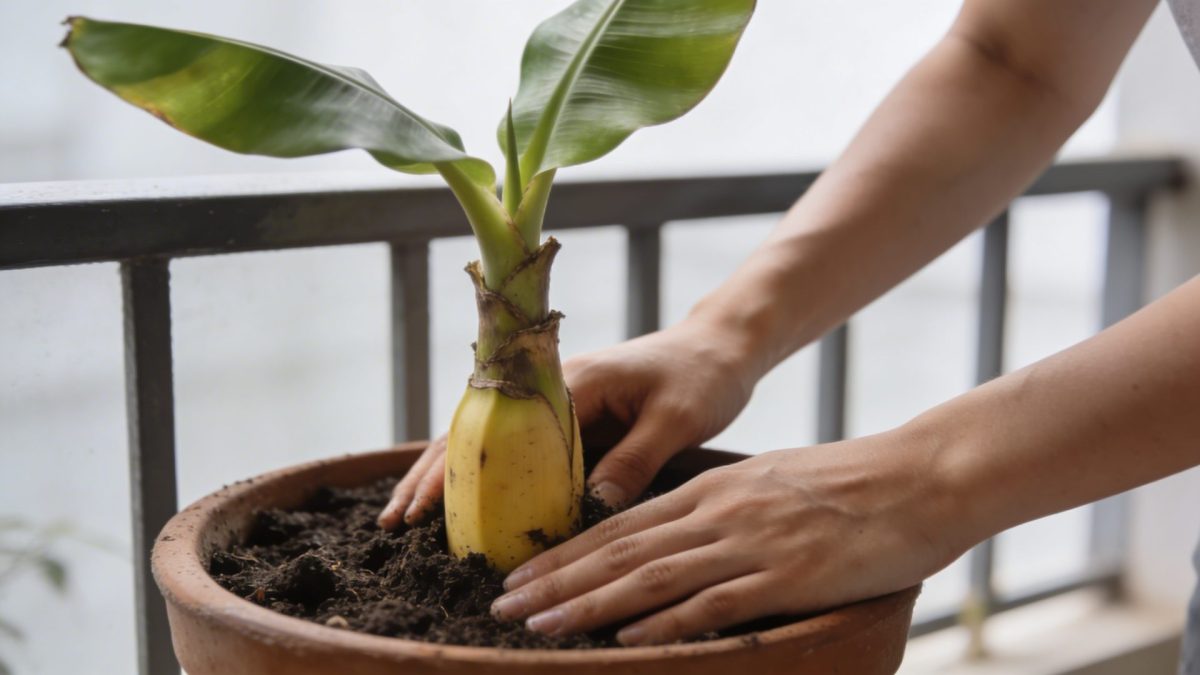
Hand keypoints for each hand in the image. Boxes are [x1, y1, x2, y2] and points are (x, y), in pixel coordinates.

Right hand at [378, 317, 757, 527]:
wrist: (721, 348)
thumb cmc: (703, 376)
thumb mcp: (676, 420)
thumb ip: (633, 462)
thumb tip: (590, 510)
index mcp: (570, 381)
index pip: (494, 427)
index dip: (454, 469)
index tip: (421, 507)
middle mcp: (551, 388)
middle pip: (475, 433)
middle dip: (431, 476)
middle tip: (393, 522)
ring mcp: (556, 404)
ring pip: (489, 442)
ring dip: (448, 478)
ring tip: (408, 519)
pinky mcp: (570, 419)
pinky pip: (519, 452)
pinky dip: (488, 477)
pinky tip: (465, 506)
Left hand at [489, 429, 966, 644]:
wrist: (918, 476)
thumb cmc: (848, 483)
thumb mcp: (769, 483)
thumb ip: (722, 511)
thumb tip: (680, 540)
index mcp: (712, 490)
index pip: (619, 525)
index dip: (564, 554)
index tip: (520, 576)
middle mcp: (717, 513)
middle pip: (619, 550)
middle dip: (555, 580)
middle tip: (501, 605)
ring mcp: (750, 544)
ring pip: (651, 576)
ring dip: (589, 604)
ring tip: (539, 626)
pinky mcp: (786, 576)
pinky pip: (713, 603)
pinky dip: (665, 624)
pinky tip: (626, 642)